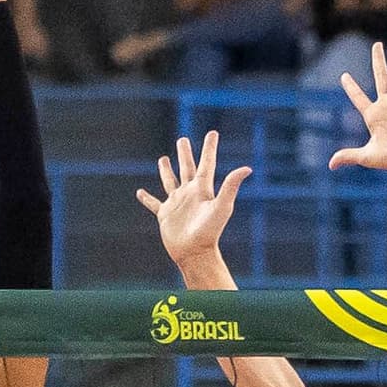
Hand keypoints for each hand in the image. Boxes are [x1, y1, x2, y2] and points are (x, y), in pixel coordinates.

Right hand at [137, 131, 251, 267]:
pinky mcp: (165, 215)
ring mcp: (177, 204)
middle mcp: (189, 194)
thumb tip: (247, 168)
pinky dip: (147, 198)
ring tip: (163, 159)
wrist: (195, 253)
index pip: (206, 164)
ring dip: (166, 170)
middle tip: (182, 140)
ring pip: (170, 182)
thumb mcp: (221, 206)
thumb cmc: (210, 231)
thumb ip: (231, 186)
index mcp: (202, 189)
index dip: (209, 148)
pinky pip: (154, 203)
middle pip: (187, 168)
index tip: (213, 133)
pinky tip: (139, 192)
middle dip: (185, 154)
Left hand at [326, 38, 386, 177]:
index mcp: (373, 116)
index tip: (344, 76)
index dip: (351, 87)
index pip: (359, 97)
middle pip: (380, 76)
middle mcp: (386, 105)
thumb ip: (349, 155)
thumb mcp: (367, 156)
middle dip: (378, 61)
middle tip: (376, 45)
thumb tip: (331, 165)